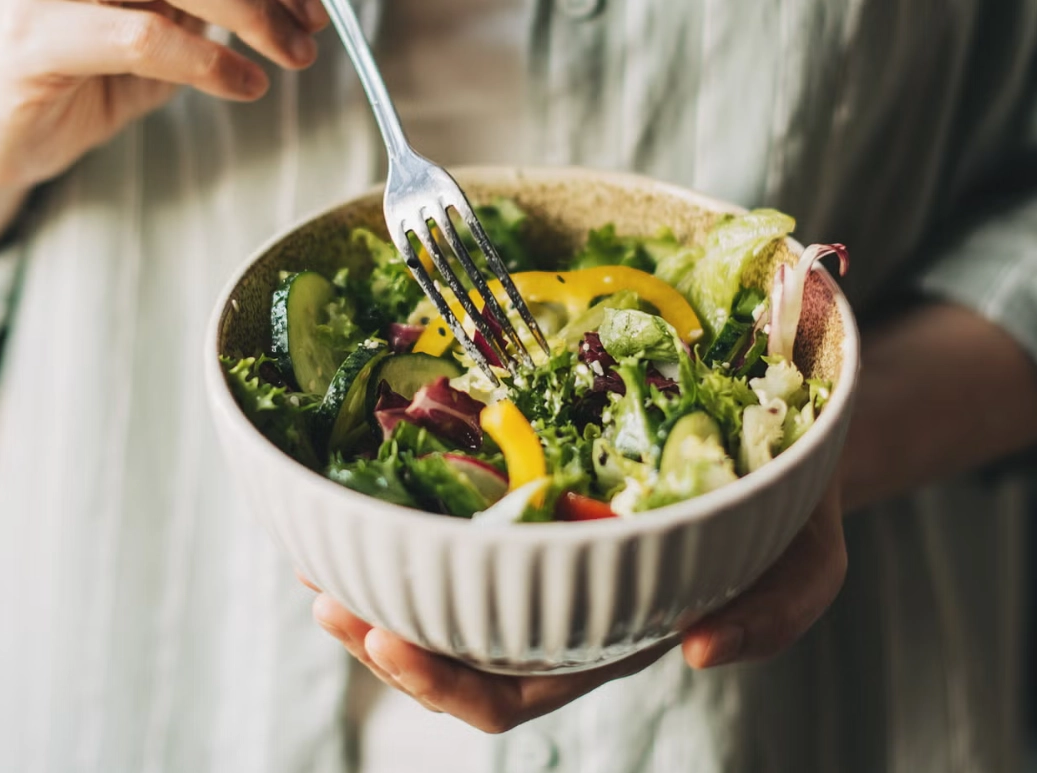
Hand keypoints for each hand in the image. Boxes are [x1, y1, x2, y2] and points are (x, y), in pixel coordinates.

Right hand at [0, 0, 329, 192]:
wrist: (8, 135)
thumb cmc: (87, 77)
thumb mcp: (167, 33)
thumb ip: (213, 8)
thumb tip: (290, 3)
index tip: (315, 5)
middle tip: (308, 34)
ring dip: (250, 15)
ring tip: (288, 57)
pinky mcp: (36, 37)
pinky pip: (140, 36)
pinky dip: (205, 60)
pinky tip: (243, 84)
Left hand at [301, 479, 846, 732]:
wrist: (780, 434)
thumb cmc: (792, 503)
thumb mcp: (810, 560)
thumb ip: (778, 613)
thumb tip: (703, 653)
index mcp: (616, 628)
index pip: (520, 685)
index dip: (447, 682)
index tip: (386, 637)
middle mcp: (565, 597)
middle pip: (458, 647)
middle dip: (385, 636)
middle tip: (327, 599)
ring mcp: (544, 545)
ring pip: (445, 587)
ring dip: (376, 577)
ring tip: (316, 554)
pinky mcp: (533, 491)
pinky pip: (457, 517)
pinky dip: (406, 516)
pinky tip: (360, 493)